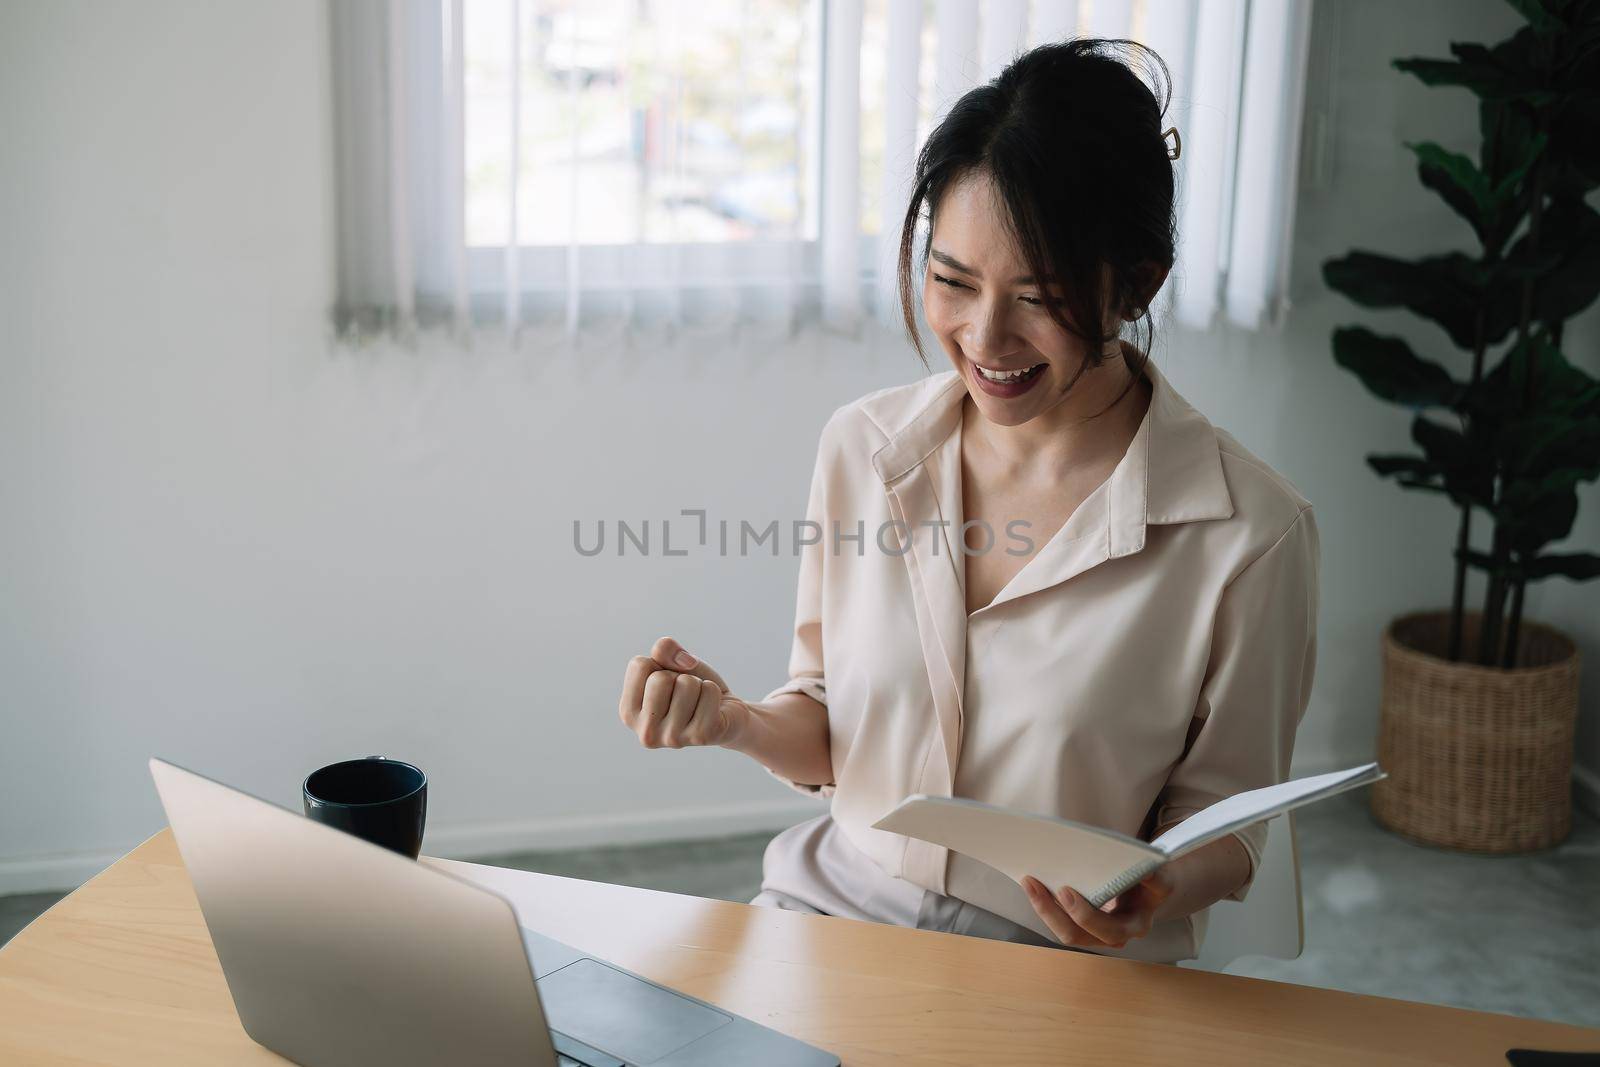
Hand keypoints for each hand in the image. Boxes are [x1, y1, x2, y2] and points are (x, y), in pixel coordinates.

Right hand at [618, 636, 748, 749]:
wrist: (724, 712)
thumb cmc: (691, 688)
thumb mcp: (672, 662)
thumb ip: (665, 649)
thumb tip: (684, 661)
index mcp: (629, 713)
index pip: (639, 665)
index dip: (659, 665)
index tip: (668, 684)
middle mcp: (646, 732)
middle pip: (660, 678)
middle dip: (678, 676)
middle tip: (686, 695)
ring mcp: (672, 739)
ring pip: (686, 683)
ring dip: (698, 684)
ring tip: (699, 702)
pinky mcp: (701, 736)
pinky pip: (709, 691)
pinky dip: (714, 691)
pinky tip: (712, 709)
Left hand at [1021, 867, 1175, 949]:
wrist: (1149, 889)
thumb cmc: (1152, 882)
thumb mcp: (1161, 878)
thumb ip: (1156, 877)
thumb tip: (1147, 872)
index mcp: (1134, 925)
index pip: (1107, 929)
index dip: (1085, 915)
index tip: (1066, 890)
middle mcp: (1113, 936)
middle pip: (1077, 936)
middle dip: (1052, 913)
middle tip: (1034, 884)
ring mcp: (1095, 934)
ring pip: (1064, 932)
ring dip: (1043, 910)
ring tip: (1029, 883)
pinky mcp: (1081, 925)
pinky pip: (1060, 921)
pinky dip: (1045, 906)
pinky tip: (1033, 887)